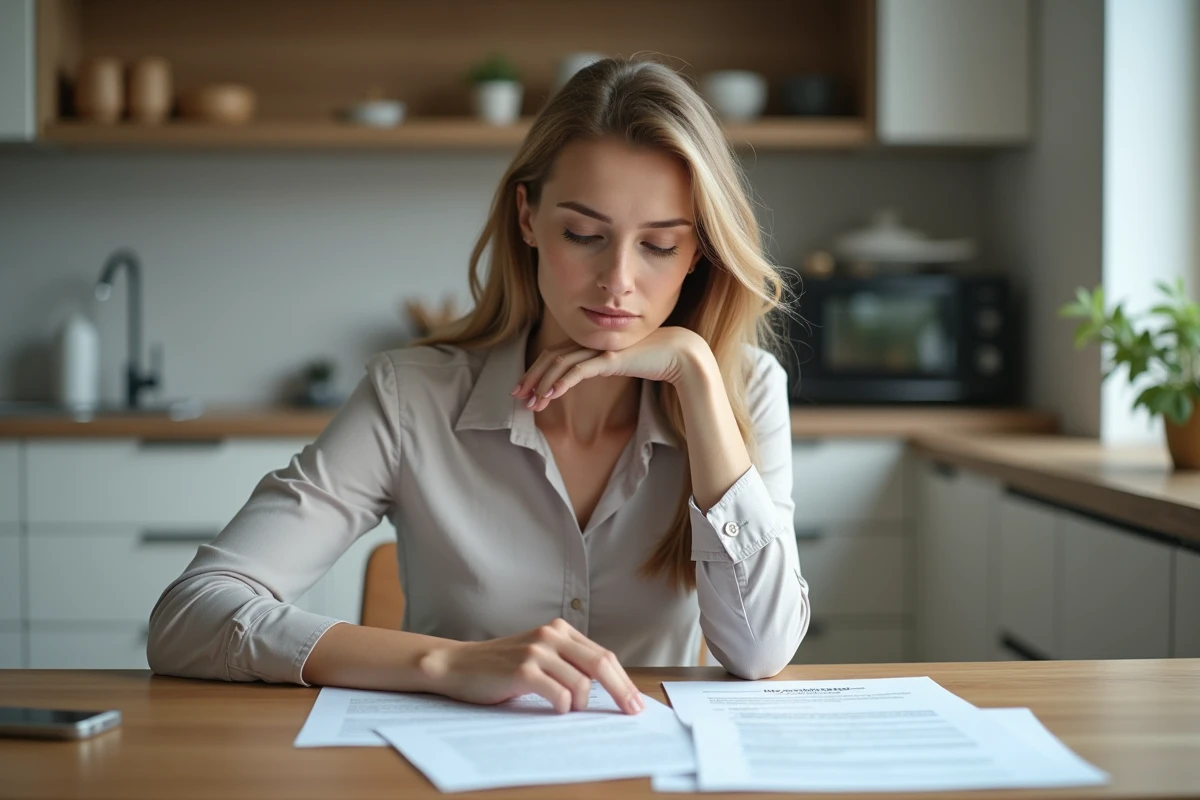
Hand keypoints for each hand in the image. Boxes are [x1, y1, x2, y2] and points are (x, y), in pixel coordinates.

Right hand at [418, 618, 644, 714]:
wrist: (458, 665)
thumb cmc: (500, 666)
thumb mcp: (539, 656)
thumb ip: (567, 663)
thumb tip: (605, 690)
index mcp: (559, 630)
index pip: (603, 655)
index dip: (623, 680)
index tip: (635, 701)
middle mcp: (551, 635)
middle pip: (601, 664)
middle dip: (621, 691)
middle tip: (632, 711)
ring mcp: (537, 651)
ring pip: (581, 683)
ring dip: (580, 704)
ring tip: (567, 709)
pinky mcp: (523, 669)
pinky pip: (559, 694)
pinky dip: (563, 706)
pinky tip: (556, 708)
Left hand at [513, 327, 711, 411]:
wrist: (681, 354)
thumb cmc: (655, 360)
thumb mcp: (622, 363)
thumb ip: (605, 366)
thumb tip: (590, 375)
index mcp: (592, 344)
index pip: (555, 355)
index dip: (536, 371)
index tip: (525, 390)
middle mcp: (592, 343)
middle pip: (551, 357)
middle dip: (531, 377)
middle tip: (517, 397)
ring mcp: (601, 349)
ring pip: (561, 364)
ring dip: (543, 384)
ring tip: (533, 404)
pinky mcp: (611, 358)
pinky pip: (580, 370)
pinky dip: (563, 382)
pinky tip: (552, 395)